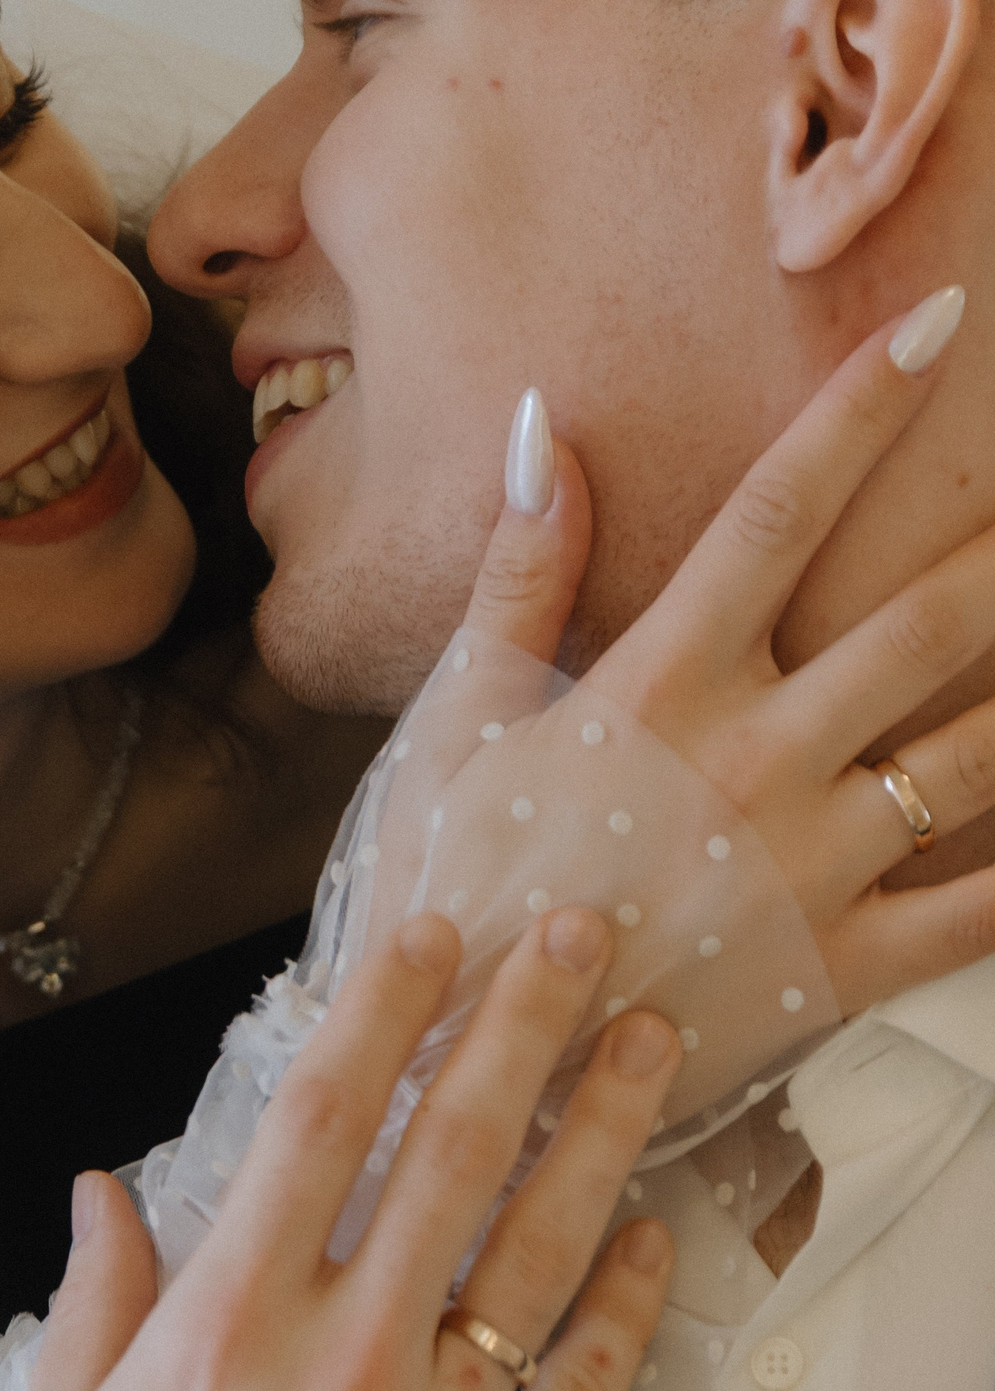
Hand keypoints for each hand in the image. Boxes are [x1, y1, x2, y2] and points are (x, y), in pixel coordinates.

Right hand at [0, 910, 681, 1390]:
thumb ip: (91, 1302)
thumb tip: (103, 1189)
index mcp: (216, 1335)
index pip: (320, 1123)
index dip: (385, 1011)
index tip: (430, 937)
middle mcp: (337, 1372)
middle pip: (451, 1155)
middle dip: (520, 1025)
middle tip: (576, 934)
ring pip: (540, 1252)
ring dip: (600, 1128)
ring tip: (647, 1039)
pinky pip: (582, 1389)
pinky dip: (624, 1300)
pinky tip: (650, 1231)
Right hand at [465, 290, 994, 1011]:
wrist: (462, 1067)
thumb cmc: (449, 891)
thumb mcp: (451, 727)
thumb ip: (514, 579)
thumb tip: (538, 429)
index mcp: (660, 688)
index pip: (779, 513)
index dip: (864, 409)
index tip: (938, 323)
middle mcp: (756, 760)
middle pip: (923, 620)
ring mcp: (809, 866)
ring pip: (975, 754)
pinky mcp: (839, 966)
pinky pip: (979, 910)